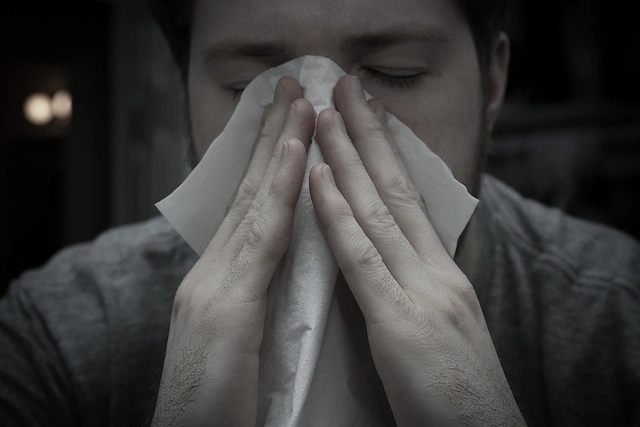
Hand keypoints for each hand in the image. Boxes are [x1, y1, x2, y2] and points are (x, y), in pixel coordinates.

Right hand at [152, 77, 315, 425]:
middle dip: (272, 139)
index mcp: (221, 284)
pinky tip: (297, 156)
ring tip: (300, 102)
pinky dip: (279, 194)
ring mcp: (213, 286)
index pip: (251, 212)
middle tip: (292, 89)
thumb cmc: (219, 405)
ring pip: (254, 205)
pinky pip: (261, 241)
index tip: (291, 126)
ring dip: (279, 149)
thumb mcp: (240, 340)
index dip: (271, 166)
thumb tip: (283, 269)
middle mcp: (212, 274)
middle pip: (248, 196)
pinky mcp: (223, 308)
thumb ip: (256, 298)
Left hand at [309, 75, 525, 425]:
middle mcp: (437, 272)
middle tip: (345, 87)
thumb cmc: (457, 396)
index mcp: (443, 276)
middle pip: (397, 190)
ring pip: (380, 211)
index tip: (367, 117)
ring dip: (349, 157)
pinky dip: (339, 215)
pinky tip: (321, 178)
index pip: (410, 201)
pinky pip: (364, 259)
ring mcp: (423, 293)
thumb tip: (388, 262)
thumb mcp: (441, 330)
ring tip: (324, 113)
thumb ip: (415, 290)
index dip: (387, 156)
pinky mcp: (403, 324)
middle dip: (369, 134)